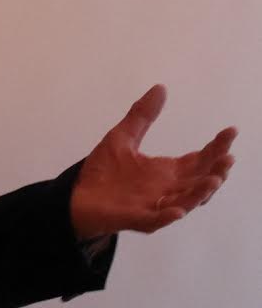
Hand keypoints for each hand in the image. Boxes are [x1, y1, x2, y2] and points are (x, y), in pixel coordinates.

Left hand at [70, 85, 235, 238]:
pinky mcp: (136, 218)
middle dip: (216, 171)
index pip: (199, 159)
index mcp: (167, 172)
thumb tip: (160, 88)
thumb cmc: (103, 172)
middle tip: (227, 158)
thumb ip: (142, 116)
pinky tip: (177, 210)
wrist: (77, 197)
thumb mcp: (122, 137)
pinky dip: (167, 216)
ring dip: (200, 193)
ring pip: (185, 202)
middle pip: (199, 181)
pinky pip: (156, 220)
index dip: (216, 147)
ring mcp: (154, 206)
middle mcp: (167, 189)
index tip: (230, 130)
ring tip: (213, 181)